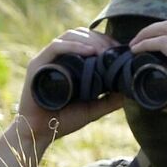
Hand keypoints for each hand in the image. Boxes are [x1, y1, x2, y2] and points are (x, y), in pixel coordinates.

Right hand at [14, 26, 124, 142]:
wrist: (41, 132)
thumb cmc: (63, 120)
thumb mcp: (93, 108)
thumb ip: (110, 100)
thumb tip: (129, 90)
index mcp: (69, 62)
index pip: (88, 40)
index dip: (105, 41)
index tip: (119, 50)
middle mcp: (58, 57)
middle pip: (80, 34)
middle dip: (100, 39)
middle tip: (114, 50)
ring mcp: (47, 59)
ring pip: (69, 36)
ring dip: (90, 40)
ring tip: (104, 51)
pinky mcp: (37, 65)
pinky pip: (56, 48)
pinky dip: (74, 46)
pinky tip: (90, 52)